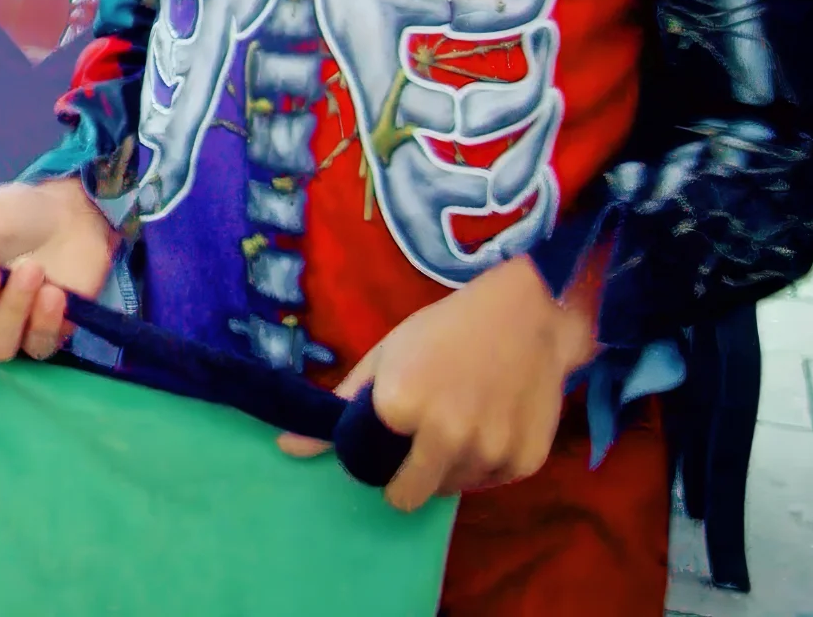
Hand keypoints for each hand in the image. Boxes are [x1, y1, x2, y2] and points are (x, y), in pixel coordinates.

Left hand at [280, 256, 594, 511]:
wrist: (525, 315)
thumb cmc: (442, 331)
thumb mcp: (383, 357)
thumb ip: (339, 405)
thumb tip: (286, 448)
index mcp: (401, 408)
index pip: (368, 465)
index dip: (373, 450)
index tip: (385, 433)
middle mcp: (448, 438)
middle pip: (407, 496)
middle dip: (404, 478)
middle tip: (417, 444)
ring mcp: (490, 454)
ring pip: (450, 489)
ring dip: (447, 468)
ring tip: (459, 421)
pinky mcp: (525, 464)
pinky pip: (489, 483)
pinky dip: (483, 465)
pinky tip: (490, 424)